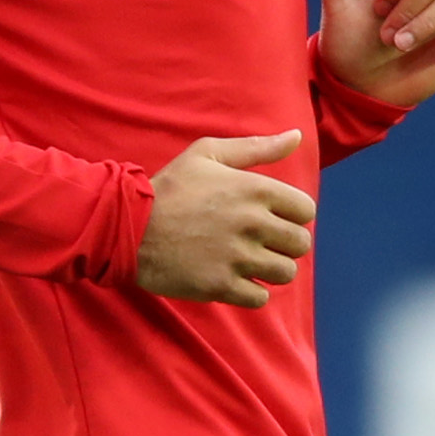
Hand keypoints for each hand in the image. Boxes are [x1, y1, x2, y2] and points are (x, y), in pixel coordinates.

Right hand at [135, 131, 314, 307]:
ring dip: (272, 269)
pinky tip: (235, 279)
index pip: (306, 210)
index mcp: (255, 190)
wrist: (128, 226)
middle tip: (261, 241)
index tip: (272, 217)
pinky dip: (252, 293)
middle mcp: (253, 224)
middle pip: (300, 244)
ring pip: (285, 273)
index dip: (292, 214)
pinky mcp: (222, 286)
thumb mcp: (208, 154)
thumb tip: (296, 137)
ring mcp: (238, 258)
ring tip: (250, 262)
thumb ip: (256, 147)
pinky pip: (260, 298)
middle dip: (285, 243)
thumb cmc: (170, 188)